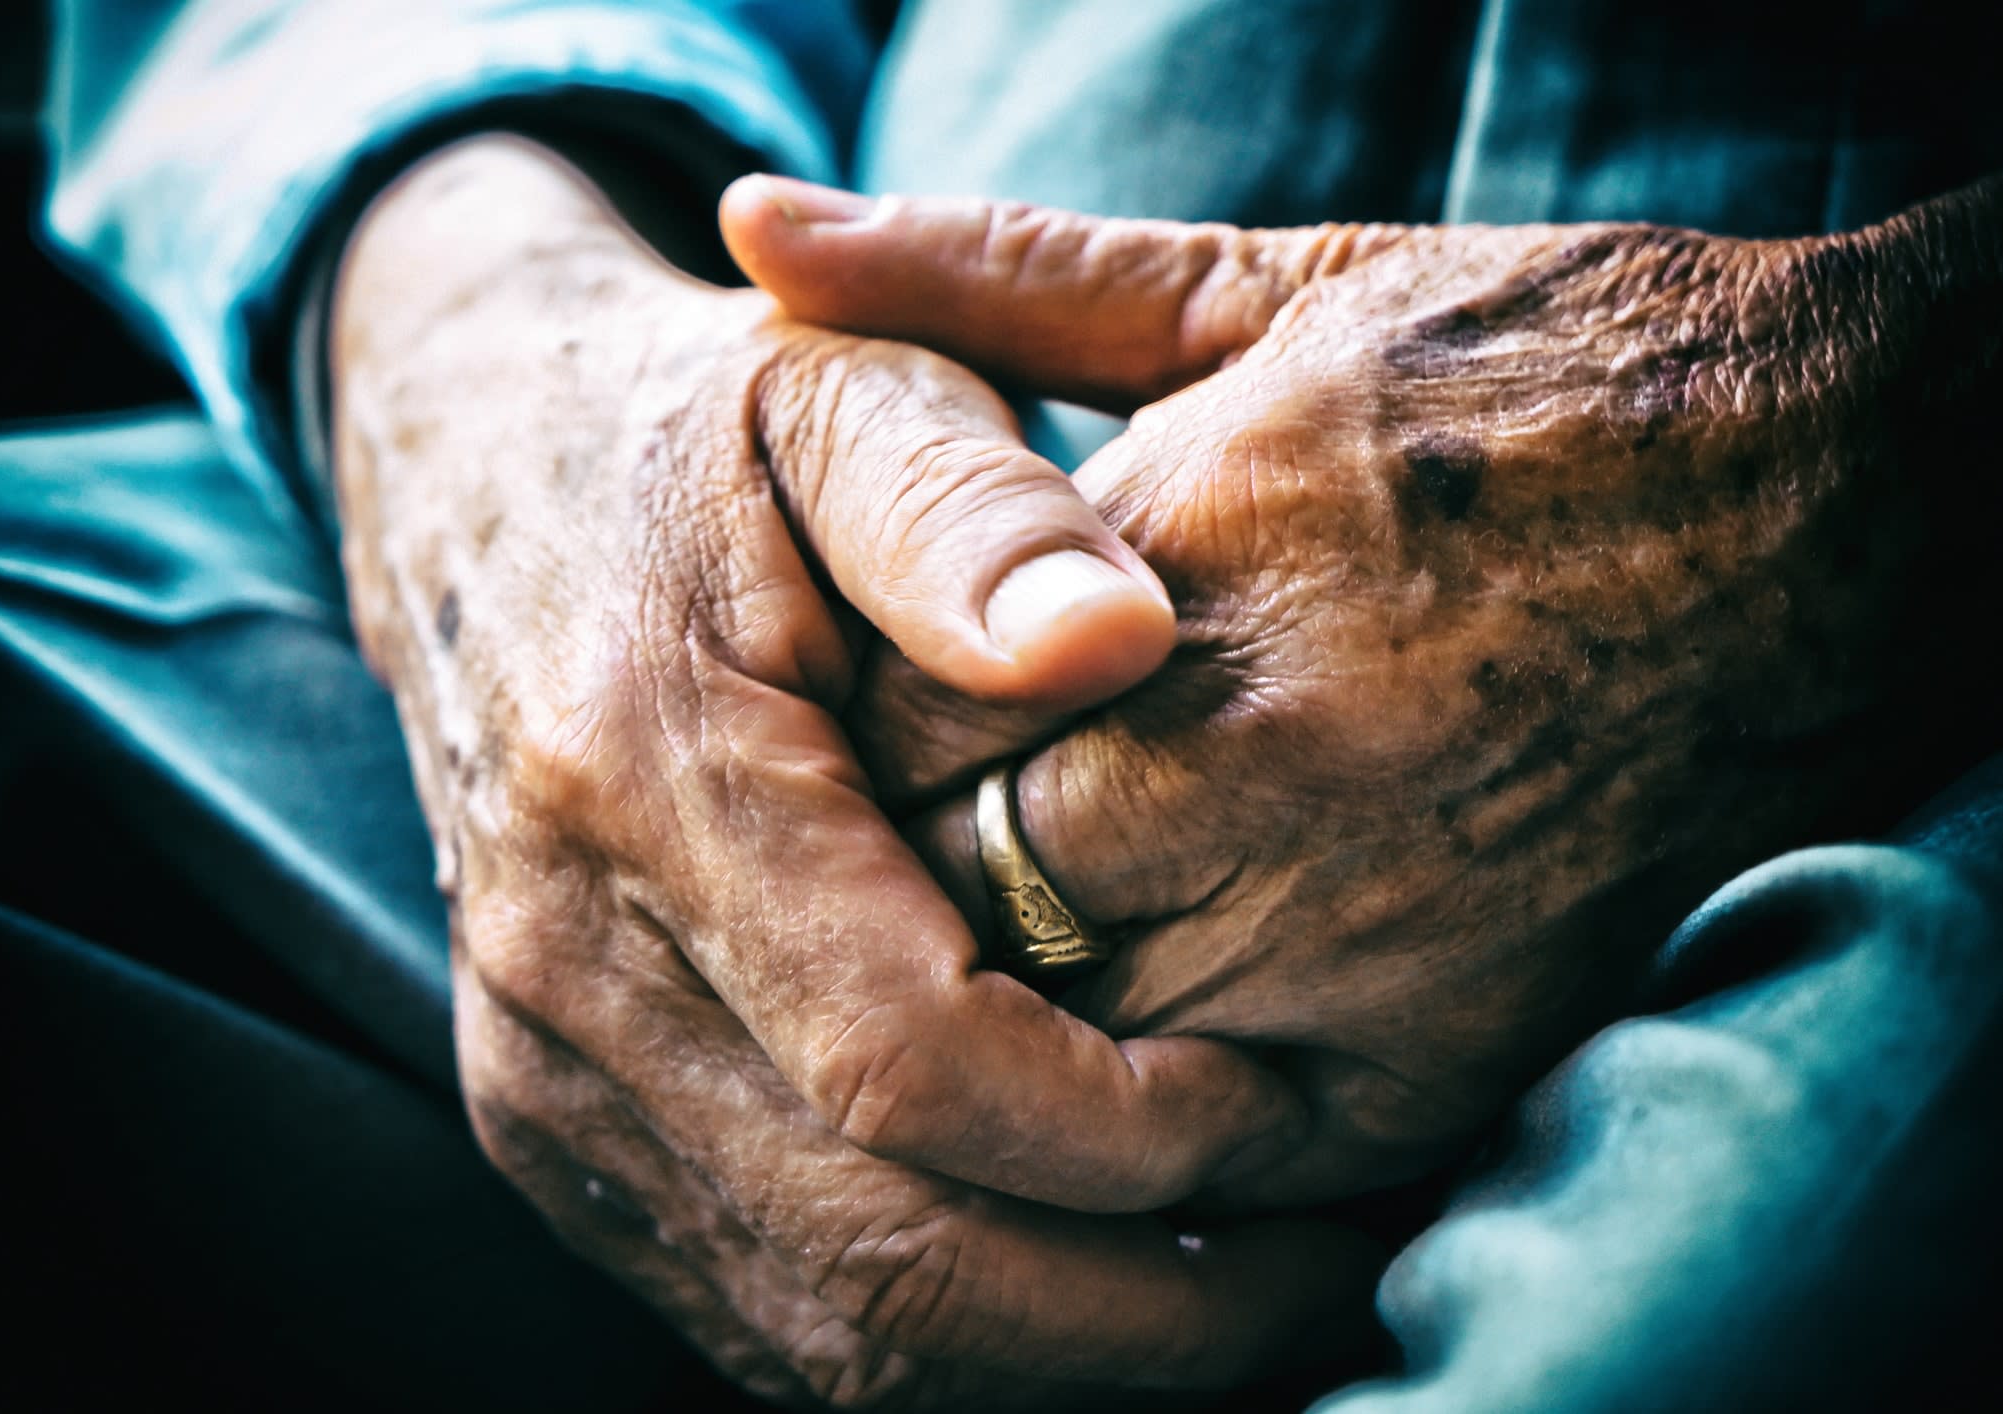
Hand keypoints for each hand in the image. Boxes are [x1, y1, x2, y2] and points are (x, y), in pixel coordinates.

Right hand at [331, 137, 1376, 1405]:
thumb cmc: (703, 439)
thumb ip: (968, 513)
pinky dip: (942, 1338)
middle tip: (1338, 1267)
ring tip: (1246, 1297)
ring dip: (1055, 1353)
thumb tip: (1120, 641)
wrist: (476, 488)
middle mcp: (565, 968)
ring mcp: (540, 1073)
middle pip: (876, 1256)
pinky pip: (761, 1314)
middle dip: (1137, 1311)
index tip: (1290, 1109)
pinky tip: (1084, 1286)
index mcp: (644, 781)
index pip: (908, 1061)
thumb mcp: (841, 395)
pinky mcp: (552, 1126)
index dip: (1125, 1133)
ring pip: (823, 1329)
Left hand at [723, 176, 2002, 1205]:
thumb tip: (763, 228)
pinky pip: (1219, 1147)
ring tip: (1042, 921)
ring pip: (1062, 1039)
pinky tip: (1157, 1020)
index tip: (884, 725)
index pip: (893, 729)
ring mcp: (1350, 924)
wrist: (1839, 500)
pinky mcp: (1447, 1049)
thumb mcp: (1258, 286)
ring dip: (1020, 995)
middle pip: (958, 897)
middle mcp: (1244, 762)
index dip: (862, 745)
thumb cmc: (1533, 375)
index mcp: (1169, 570)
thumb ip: (988, 273)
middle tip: (935, 844)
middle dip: (919, 881)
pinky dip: (1153, 1108)